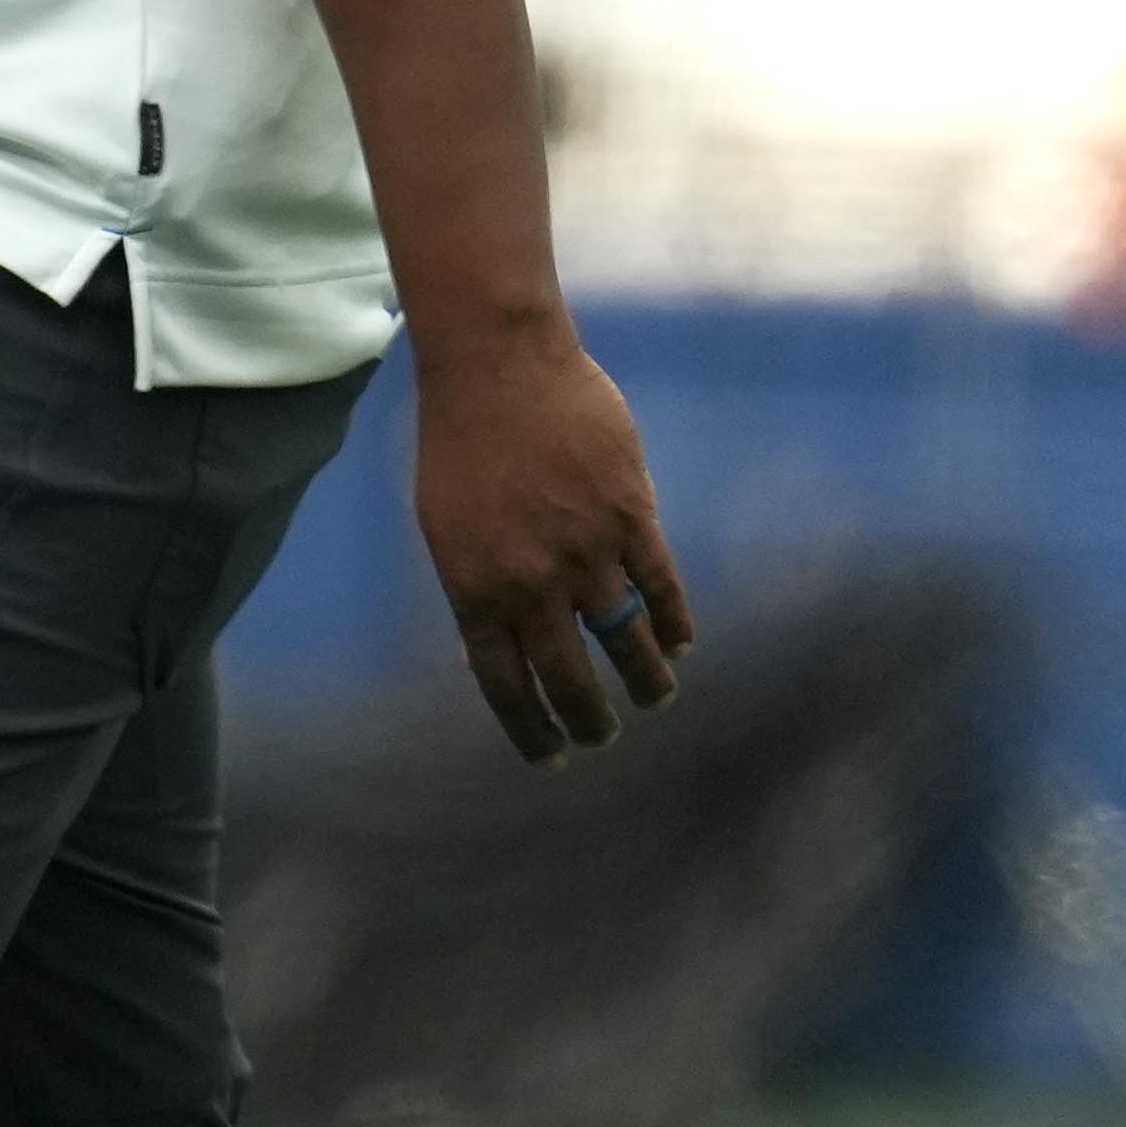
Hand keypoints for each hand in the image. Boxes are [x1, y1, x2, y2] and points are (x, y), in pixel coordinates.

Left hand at [411, 310, 688, 762]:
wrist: (498, 369)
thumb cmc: (460, 445)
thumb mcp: (444, 530)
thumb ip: (474, 591)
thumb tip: (493, 651)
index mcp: (476, 590)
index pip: (506, 684)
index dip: (532, 729)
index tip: (550, 757)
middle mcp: (532, 583)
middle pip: (569, 677)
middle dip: (589, 720)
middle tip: (602, 737)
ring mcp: (586, 551)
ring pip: (626, 640)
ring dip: (645, 679)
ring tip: (655, 699)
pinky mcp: (631, 516)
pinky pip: (662, 586)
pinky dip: (675, 622)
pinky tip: (681, 644)